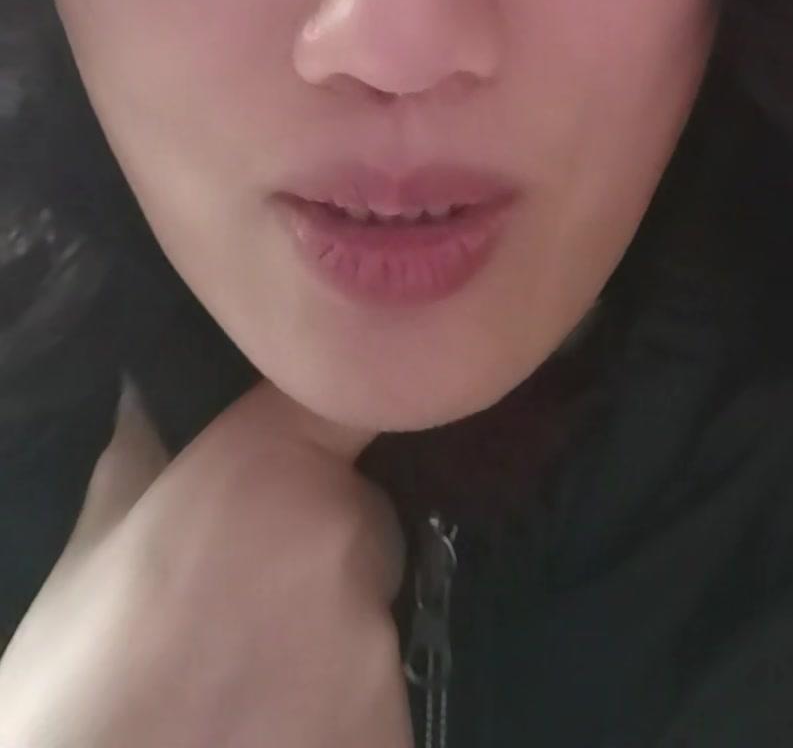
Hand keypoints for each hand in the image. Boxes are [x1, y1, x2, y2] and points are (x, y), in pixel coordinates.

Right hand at [0, 376, 413, 746]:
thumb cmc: (78, 686)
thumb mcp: (88, 561)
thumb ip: (142, 468)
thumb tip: (149, 406)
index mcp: (269, 462)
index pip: (346, 398)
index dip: (333, 417)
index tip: (306, 445)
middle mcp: (341, 530)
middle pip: (360, 516)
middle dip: (316, 548)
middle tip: (244, 603)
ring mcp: (376, 633)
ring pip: (369, 612)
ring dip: (325, 635)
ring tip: (247, 680)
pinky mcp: (394, 722)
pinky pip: (377, 697)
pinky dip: (338, 711)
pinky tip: (273, 726)